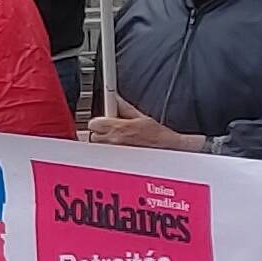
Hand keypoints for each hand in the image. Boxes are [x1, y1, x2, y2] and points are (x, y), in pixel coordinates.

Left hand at [83, 95, 200, 152]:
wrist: (168, 150)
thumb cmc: (158, 135)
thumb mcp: (141, 117)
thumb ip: (124, 108)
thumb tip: (115, 98)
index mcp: (119, 128)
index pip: (93, 123)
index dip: (98, 122)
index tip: (103, 121)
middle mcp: (114, 142)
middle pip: (93, 136)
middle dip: (101, 132)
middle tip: (112, 131)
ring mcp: (114, 153)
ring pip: (99, 147)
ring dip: (104, 143)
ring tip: (118, 140)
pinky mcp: (117, 162)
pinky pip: (105, 156)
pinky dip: (109, 152)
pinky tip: (121, 148)